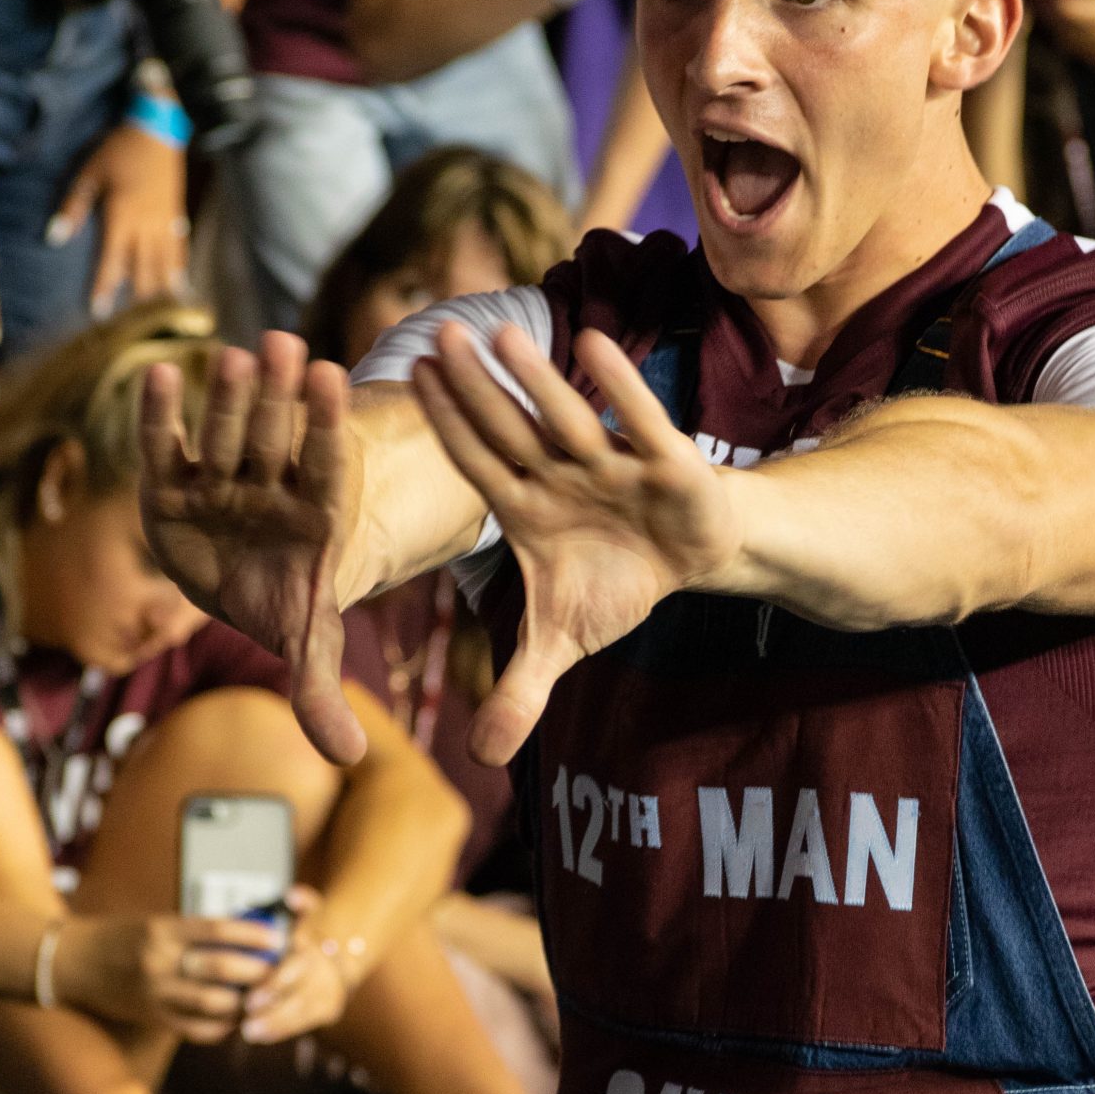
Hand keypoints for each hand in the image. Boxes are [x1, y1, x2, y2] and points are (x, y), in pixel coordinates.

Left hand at [47, 123, 189, 312]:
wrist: (158, 131)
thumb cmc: (119, 150)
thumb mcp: (90, 173)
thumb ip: (73, 206)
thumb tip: (54, 238)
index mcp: (122, 216)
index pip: (112, 261)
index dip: (104, 287)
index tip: (96, 310)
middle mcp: (146, 226)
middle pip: (141, 272)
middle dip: (132, 298)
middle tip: (124, 321)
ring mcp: (165, 225)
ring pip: (163, 267)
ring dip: (156, 291)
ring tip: (150, 313)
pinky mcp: (177, 219)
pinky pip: (179, 252)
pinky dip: (178, 272)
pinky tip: (178, 289)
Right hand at [52, 911, 283, 1042]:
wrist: (73, 962)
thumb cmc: (122, 937)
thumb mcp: (156, 923)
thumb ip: (195, 931)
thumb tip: (247, 932)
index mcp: (163, 929)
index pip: (219, 929)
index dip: (254, 935)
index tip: (277, 939)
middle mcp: (159, 960)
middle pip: (222, 968)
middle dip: (257, 972)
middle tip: (277, 972)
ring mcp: (154, 992)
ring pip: (213, 1003)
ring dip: (243, 1003)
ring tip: (261, 998)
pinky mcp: (151, 1017)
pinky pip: (196, 1029)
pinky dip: (221, 1027)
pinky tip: (235, 1020)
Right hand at [139, 333, 367, 766]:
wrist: (241, 584)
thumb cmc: (283, 601)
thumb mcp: (306, 643)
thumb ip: (318, 691)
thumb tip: (349, 758)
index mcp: (311, 519)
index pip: (322, 465)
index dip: (325, 426)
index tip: (334, 379)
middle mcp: (268, 490)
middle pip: (274, 439)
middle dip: (277, 397)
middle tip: (284, 346)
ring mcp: (223, 481)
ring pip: (227, 433)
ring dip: (229, 395)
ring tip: (237, 351)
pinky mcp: (175, 484)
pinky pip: (169, 446)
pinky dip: (162, 416)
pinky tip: (160, 376)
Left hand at [240, 885, 356, 1043]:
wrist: (343, 952)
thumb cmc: (312, 930)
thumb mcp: (313, 908)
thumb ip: (303, 901)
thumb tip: (292, 895)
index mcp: (316, 951)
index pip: (298, 970)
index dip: (275, 985)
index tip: (250, 998)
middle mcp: (325, 974)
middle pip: (300, 996)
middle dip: (273, 1010)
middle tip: (245, 1020)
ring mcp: (328, 993)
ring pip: (303, 1013)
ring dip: (276, 1024)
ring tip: (248, 1032)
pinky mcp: (328, 1010)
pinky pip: (304, 1023)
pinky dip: (281, 1030)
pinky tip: (259, 1036)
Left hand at [412, 318, 743, 763]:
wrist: (690, 554)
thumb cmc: (615, 581)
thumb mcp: (563, 643)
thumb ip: (518, 692)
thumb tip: (481, 759)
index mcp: (527, 509)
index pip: (477, 465)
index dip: (445, 431)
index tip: (404, 385)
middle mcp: (562, 477)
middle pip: (511, 431)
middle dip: (475, 391)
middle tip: (432, 337)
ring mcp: (613, 467)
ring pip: (569, 422)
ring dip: (536, 382)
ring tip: (497, 335)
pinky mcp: (667, 466)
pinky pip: (641, 425)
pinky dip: (622, 393)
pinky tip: (594, 345)